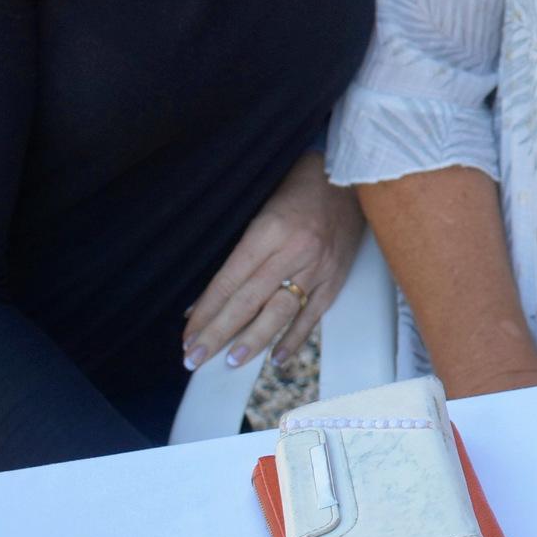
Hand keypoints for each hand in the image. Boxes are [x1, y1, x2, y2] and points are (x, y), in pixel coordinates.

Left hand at [183, 151, 362, 370]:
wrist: (349, 174)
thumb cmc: (298, 188)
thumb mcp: (260, 210)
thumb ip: (238, 254)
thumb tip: (206, 300)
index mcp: (269, 230)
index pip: (229, 280)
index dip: (206, 311)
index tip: (188, 335)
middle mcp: (294, 251)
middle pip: (249, 301)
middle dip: (219, 332)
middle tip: (195, 358)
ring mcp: (319, 266)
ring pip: (280, 311)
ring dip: (253, 340)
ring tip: (231, 361)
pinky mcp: (337, 275)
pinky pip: (314, 313)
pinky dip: (295, 337)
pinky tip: (277, 358)